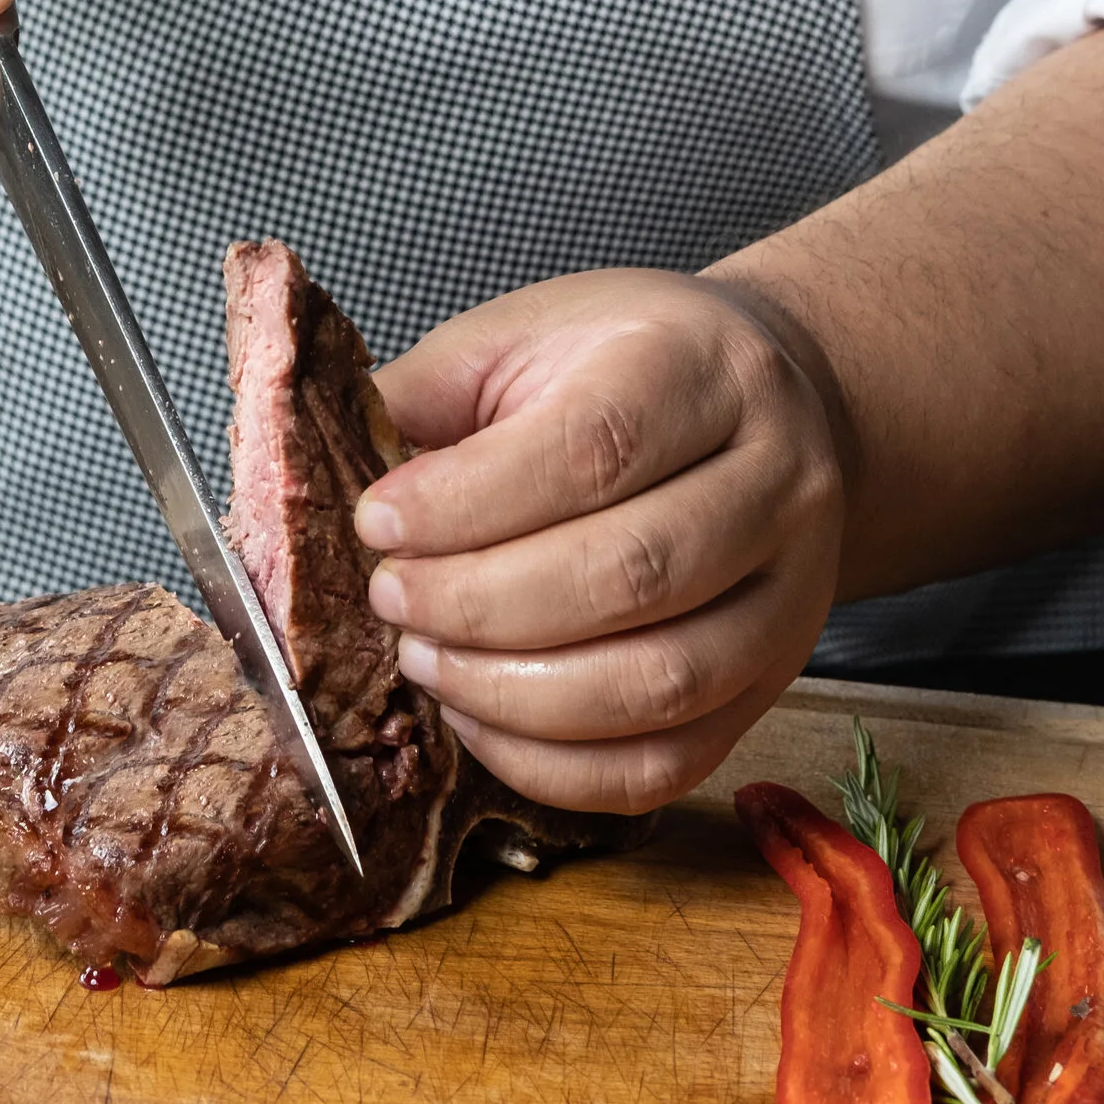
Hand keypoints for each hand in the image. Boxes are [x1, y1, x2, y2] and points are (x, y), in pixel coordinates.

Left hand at [356, 269, 851, 813]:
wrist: (763, 403)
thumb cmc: (621, 367)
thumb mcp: (523, 338)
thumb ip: (427, 398)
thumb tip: (313, 471)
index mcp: (700, 369)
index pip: (594, 448)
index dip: (470, 501)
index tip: (377, 524)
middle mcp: (774, 481)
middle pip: (632, 573)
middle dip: (482, 604)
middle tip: (393, 599)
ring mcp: (791, 594)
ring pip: (659, 684)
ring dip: (515, 695)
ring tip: (426, 662)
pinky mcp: (774, 685)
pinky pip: (668, 763)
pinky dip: (558, 765)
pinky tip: (481, 721)